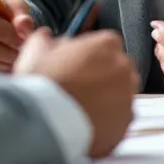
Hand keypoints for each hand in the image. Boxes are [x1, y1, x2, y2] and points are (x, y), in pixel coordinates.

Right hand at [14, 28, 137, 157]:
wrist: (46, 124)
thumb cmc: (43, 85)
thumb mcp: (35, 50)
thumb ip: (45, 39)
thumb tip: (46, 38)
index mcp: (106, 44)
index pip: (107, 42)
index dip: (91, 53)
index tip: (79, 62)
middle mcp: (123, 68)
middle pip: (117, 67)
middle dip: (102, 75)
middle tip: (79, 85)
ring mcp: (128, 97)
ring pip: (120, 93)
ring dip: (107, 97)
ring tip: (82, 106)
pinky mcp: (126, 123)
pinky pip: (119, 118)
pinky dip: (107, 120)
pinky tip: (87, 121)